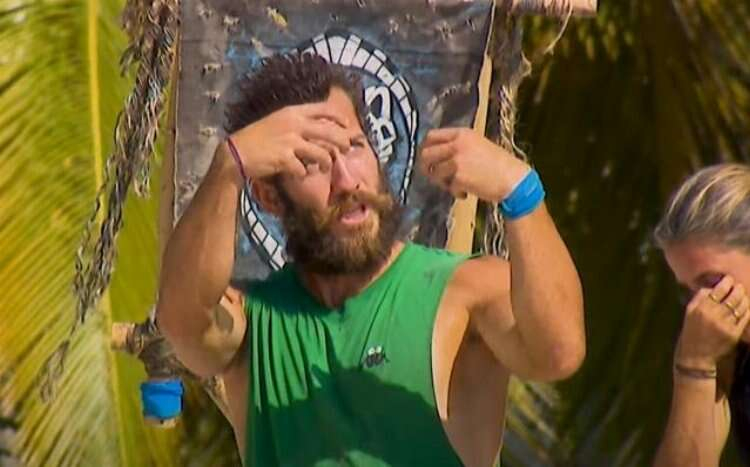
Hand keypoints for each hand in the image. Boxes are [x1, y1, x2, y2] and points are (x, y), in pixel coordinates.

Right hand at [226, 102, 350, 179]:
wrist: (236, 153)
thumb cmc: (256, 138)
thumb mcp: (277, 122)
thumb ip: (297, 124)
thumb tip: (319, 133)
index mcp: (292, 112)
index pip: (323, 109)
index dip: (338, 117)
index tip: (347, 124)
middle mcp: (294, 124)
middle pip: (329, 133)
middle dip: (342, 142)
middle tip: (346, 149)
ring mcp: (290, 142)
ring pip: (322, 154)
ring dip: (325, 163)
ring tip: (323, 167)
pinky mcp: (285, 159)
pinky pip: (304, 169)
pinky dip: (303, 174)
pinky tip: (298, 174)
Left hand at [418, 128, 529, 201]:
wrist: (514, 179)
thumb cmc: (499, 165)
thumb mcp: (478, 145)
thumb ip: (457, 146)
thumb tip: (435, 155)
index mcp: (462, 134)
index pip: (431, 136)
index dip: (426, 148)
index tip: (429, 159)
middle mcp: (457, 144)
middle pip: (426, 153)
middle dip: (427, 167)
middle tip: (434, 175)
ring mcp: (456, 160)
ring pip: (434, 173)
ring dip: (443, 182)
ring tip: (457, 185)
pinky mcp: (458, 177)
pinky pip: (447, 187)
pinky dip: (455, 192)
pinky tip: (467, 192)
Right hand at [675, 275, 749, 368]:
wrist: (696, 354)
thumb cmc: (691, 331)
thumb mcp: (689, 312)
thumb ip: (699, 297)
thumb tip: (712, 287)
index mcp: (702, 308)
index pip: (718, 290)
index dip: (727, 282)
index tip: (729, 279)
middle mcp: (714, 315)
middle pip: (733, 296)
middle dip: (738, 289)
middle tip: (738, 286)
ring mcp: (726, 325)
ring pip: (741, 306)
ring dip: (744, 298)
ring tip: (743, 295)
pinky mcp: (734, 334)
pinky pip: (744, 318)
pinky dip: (747, 310)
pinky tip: (746, 306)